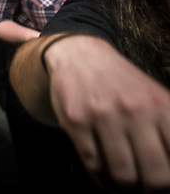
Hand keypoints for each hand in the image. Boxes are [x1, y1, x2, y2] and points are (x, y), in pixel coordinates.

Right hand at [45, 36, 169, 189]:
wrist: (81, 56)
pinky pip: (93, 165)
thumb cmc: (124, 83)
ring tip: (127, 184)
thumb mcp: (157, 98)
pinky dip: (103, 181)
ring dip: (127, 187)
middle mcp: (134, 111)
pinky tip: (107, 178)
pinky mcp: (75, 122)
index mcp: (160, 107)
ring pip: (123, 175)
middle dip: (153, 189)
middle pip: (155, 175)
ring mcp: (102, 116)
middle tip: (148, 186)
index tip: (164, 180)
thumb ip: (168, 130)